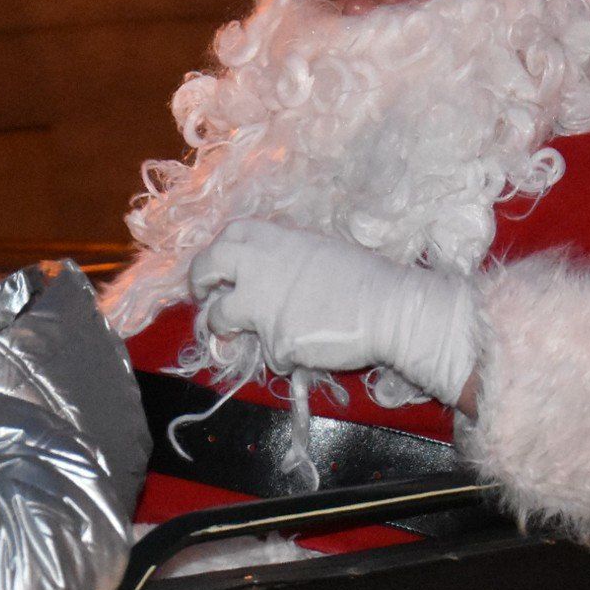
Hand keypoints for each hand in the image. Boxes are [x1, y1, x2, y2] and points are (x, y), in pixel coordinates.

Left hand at [187, 218, 479, 404]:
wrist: (390, 309)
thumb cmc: (365, 279)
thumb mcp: (318, 252)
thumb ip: (283, 259)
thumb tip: (263, 273)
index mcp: (274, 241)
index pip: (228, 236)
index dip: (219, 253)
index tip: (220, 268)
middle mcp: (259, 268)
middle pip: (207, 268)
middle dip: (200, 283)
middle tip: (206, 297)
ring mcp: (262, 306)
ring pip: (220, 317)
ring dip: (224, 328)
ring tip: (238, 335)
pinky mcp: (274, 341)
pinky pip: (268, 351)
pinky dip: (283, 353)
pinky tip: (308, 345)